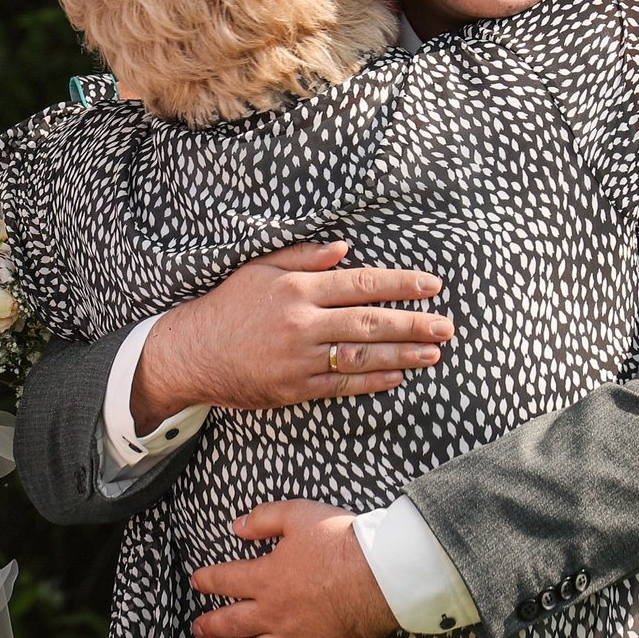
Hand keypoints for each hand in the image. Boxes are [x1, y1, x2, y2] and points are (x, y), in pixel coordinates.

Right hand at [130, 242, 451, 429]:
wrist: (191, 353)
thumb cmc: (227, 306)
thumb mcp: (258, 269)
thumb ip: (302, 257)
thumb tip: (344, 249)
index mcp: (297, 288)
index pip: (361, 283)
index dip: (401, 285)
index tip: (432, 286)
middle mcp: (302, 323)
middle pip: (370, 322)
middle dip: (414, 324)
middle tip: (448, 326)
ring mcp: (299, 359)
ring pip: (362, 356)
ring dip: (403, 356)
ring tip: (434, 353)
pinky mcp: (294, 388)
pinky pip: (342, 384)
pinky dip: (373, 381)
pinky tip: (398, 376)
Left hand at [191, 500, 401, 637]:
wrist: (380, 576)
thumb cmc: (341, 543)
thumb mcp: (298, 514)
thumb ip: (264, 518)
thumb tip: (237, 526)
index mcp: (266, 578)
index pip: (225, 580)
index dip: (207, 580)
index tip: (196, 582)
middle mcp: (274, 613)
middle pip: (233, 623)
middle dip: (211, 626)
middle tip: (198, 630)